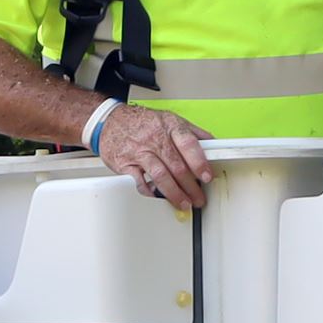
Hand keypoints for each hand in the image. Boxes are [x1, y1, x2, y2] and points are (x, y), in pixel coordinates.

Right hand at [97, 104, 214, 210]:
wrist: (109, 120)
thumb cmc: (142, 122)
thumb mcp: (169, 119)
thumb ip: (192, 132)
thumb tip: (212, 144)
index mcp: (170, 126)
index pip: (188, 145)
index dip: (199, 162)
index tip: (207, 176)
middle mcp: (155, 138)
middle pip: (177, 165)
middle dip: (191, 186)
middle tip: (198, 198)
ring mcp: (140, 151)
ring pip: (160, 175)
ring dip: (174, 193)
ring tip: (183, 203)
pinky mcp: (125, 163)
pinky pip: (139, 181)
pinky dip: (149, 192)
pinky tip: (157, 197)